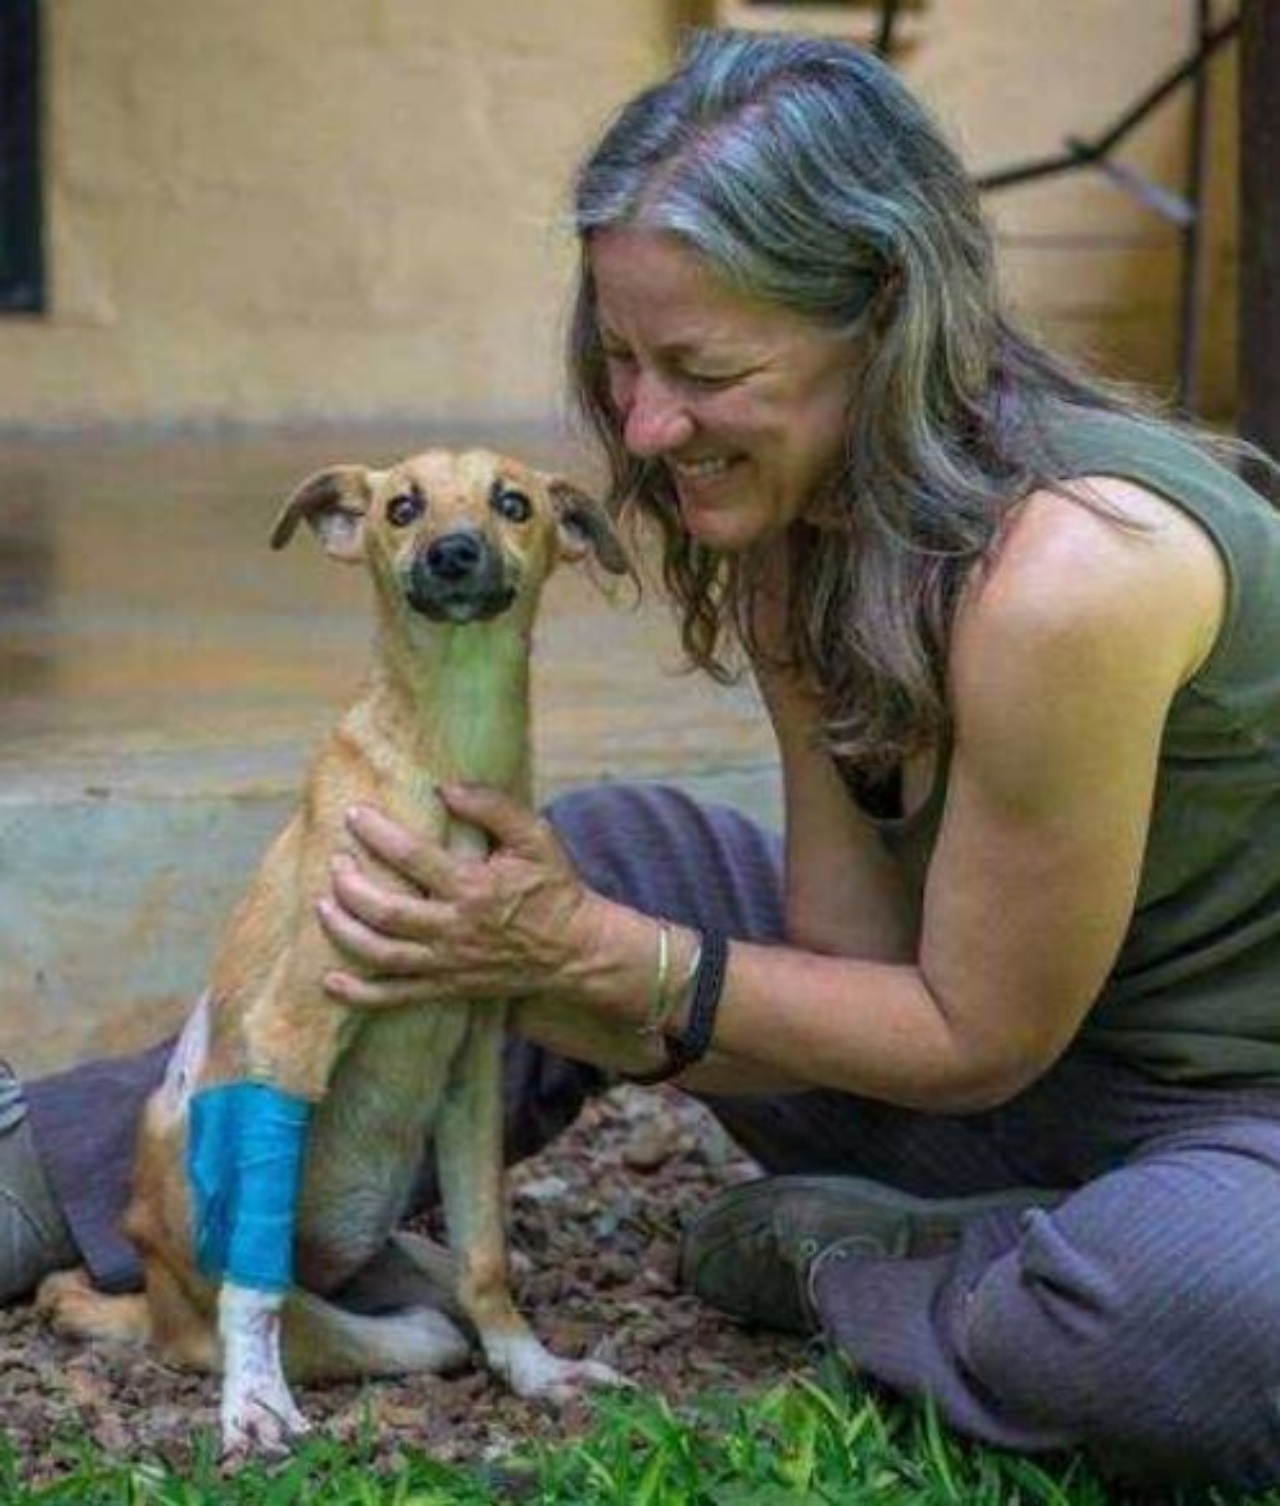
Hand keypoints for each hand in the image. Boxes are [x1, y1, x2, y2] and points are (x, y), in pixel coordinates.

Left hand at [316, 785, 600, 1008]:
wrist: (574, 950)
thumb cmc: (552, 888)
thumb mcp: (535, 837)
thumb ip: (493, 807)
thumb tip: (446, 787)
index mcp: (474, 887)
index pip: (412, 857)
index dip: (376, 833)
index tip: (354, 815)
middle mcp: (455, 928)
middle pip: (385, 910)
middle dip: (350, 884)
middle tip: (336, 861)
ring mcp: (447, 963)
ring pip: (380, 953)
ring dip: (344, 930)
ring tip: (323, 904)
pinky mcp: (446, 987)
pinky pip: (394, 997)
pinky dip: (359, 994)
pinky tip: (331, 981)